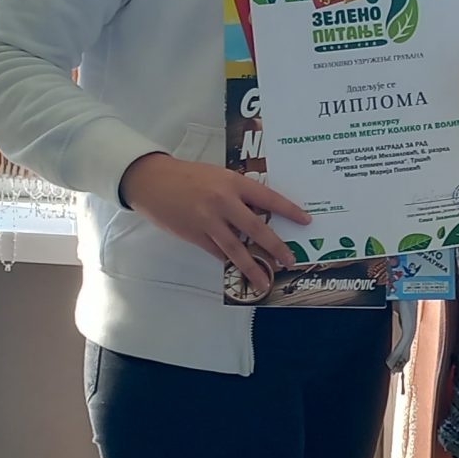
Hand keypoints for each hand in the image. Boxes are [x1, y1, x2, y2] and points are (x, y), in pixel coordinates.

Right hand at [120, 154, 309, 292]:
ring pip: (236, 248)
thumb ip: (238, 193)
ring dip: (253, 266)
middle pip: (256, 228)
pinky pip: (216, 252)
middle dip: (275, 246)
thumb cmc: (188, 176)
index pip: (268, 198)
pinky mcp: (195, 234)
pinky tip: (238, 271)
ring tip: (264, 281)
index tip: (305, 221)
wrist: (153, 181)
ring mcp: (208, 220)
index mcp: (232, 182)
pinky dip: (228, 262)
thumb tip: (261, 213)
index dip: (289, 210)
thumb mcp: (217, 176)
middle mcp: (223, 201)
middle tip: (290, 259)